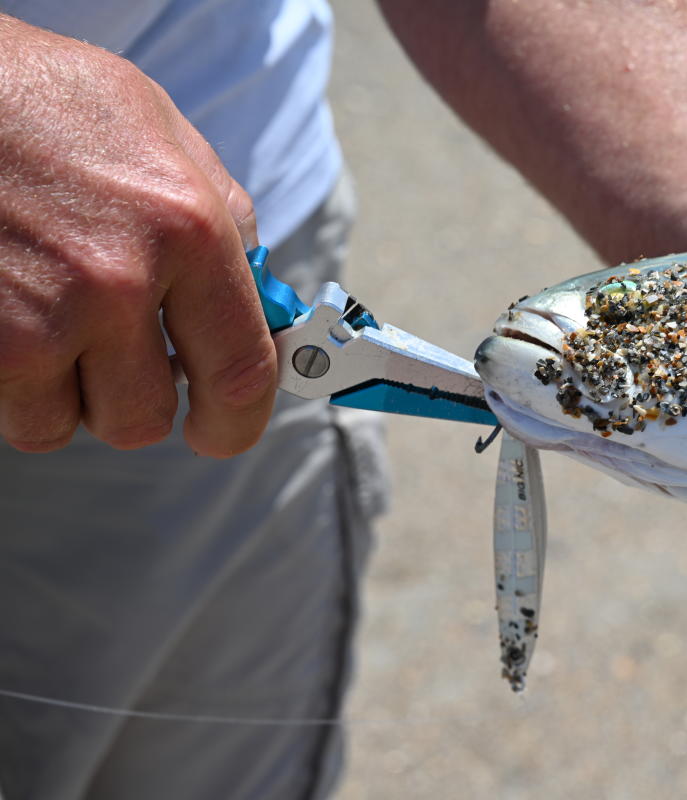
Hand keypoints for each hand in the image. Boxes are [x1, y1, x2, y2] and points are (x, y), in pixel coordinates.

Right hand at [0, 15, 275, 455]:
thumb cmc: (40, 98)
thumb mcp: (157, 129)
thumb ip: (220, 214)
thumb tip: (257, 291)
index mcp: (187, 229)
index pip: (240, 372)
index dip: (237, 422)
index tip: (222, 430)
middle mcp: (117, 283)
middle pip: (143, 418)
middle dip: (130, 396)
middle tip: (109, 350)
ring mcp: (34, 319)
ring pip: (65, 424)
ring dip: (61, 390)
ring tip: (45, 315)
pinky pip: (7, 408)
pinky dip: (8, 381)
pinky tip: (5, 314)